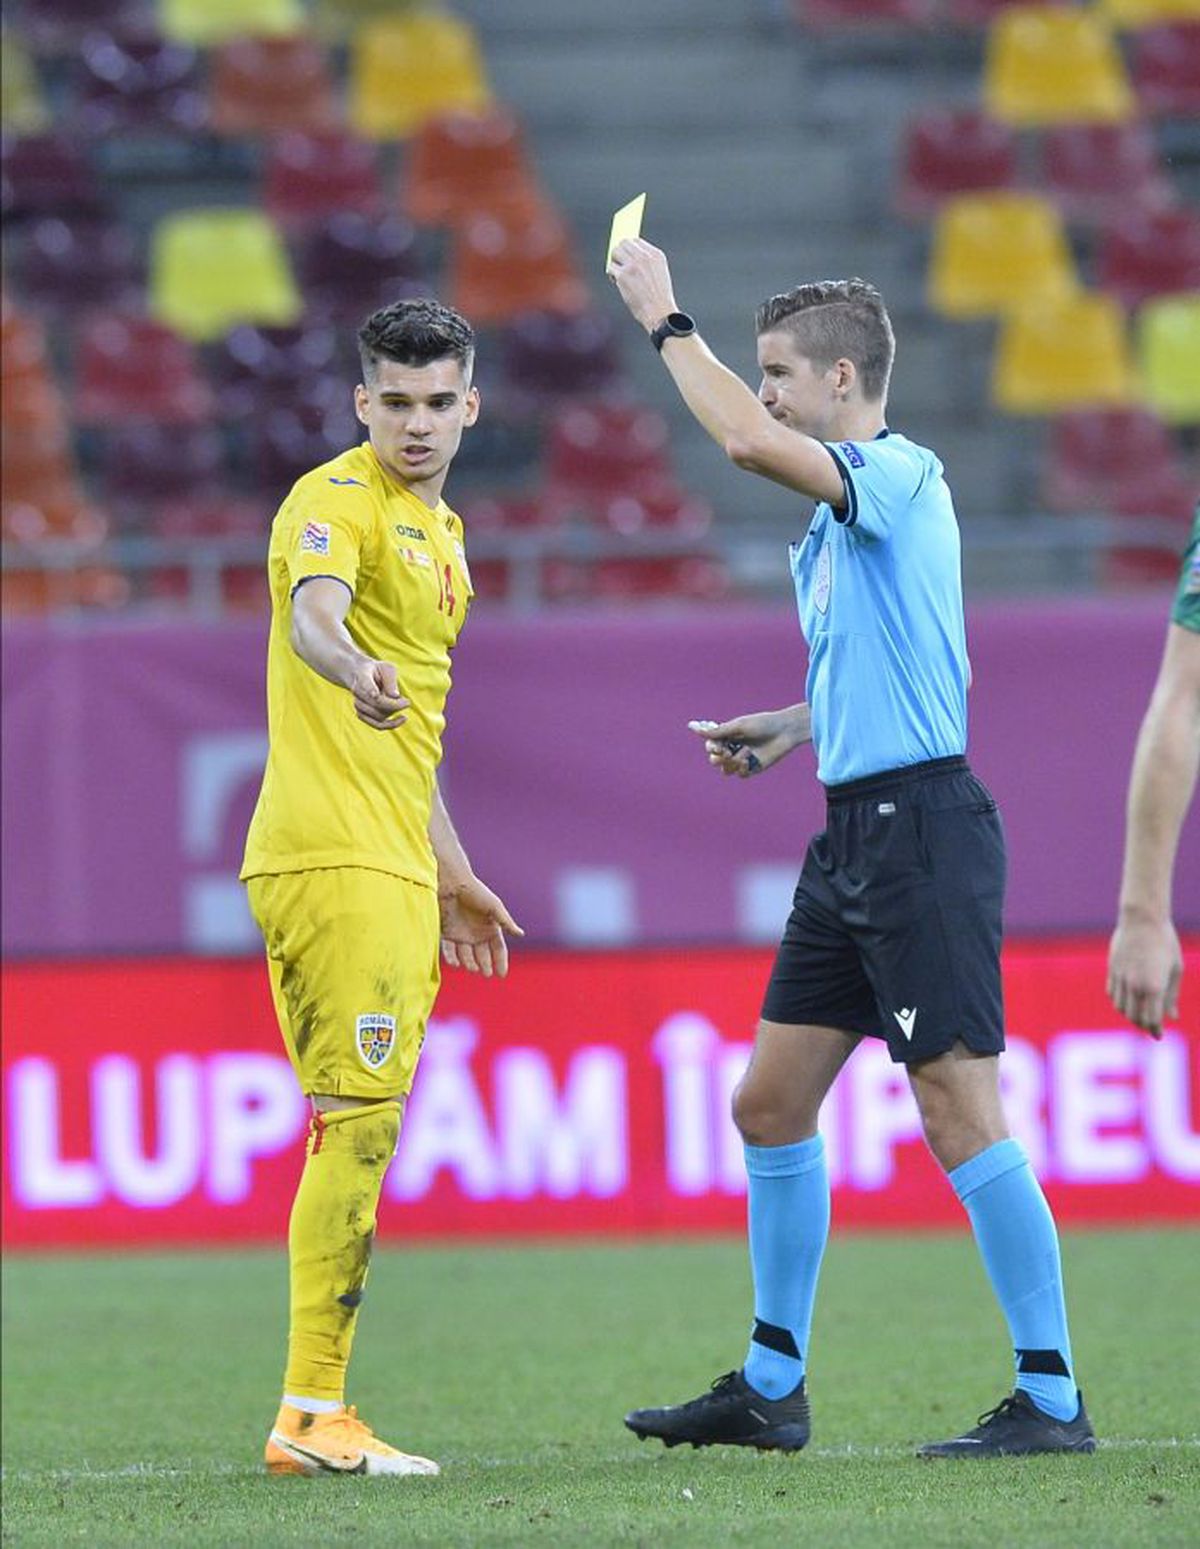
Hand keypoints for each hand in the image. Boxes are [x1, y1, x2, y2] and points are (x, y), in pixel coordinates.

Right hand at [349, 659, 408, 730]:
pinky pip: (377, 724)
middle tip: (407, 702)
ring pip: (379, 715)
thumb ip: (390, 680)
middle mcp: (358, 692)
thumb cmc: (378, 671)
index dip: (369, 690)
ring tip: (401, 702)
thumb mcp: (387, 668)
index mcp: (363, 677)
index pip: (365, 684)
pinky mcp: (362, 714)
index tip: (375, 694)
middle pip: (377, 703)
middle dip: (394, 704)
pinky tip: (403, 719)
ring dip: (393, 711)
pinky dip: (391, 724)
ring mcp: (358, 704)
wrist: (360, 675)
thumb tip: (395, 696)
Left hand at [439, 876, 523, 978]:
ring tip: (473, 968)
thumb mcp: (494, 906)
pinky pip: (449, 950)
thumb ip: (506, 921)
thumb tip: (521, 934)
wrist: (452, 882)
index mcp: (490, 927)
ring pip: (466, 955)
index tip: (502, 974)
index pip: (498, 948)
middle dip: (485, 965)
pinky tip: (456, 964)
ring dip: (469, 963)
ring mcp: (461, 934)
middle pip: (483, 955)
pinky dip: (451, 958)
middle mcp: (476, 933)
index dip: (501, 961)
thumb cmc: (475, 892)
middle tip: (486, 974)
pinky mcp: (446, 933)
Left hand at [607, 238, 679, 332]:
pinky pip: (610, 267)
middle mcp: (645, 257)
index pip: (636, 241)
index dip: (629, 249)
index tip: (626, 258)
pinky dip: (611, 274)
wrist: (659, 313)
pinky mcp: (623, 276)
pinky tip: (616, 282)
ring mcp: (633, 265)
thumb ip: (647, 263)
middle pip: (624, 243)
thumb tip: (627, 256)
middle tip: (620, 265)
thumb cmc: (658, 298)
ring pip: (615, 252)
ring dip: (614, 261)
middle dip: (619, 252)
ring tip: (618, 275)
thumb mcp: (659, 274)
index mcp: (656, 255)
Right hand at [687, 709, 806, 778]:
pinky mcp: (752, 768)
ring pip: (725, 770)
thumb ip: (717, 731)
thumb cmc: (763, 724)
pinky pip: (740, 774)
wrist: (785, 731)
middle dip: (718, 758)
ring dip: (732, 763)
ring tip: (744, 755)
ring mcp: (742, 759)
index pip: (710, 746)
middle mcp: (732, 748)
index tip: (718, 746)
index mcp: (727, 736)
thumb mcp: (738, 726)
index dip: (711, 748)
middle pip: (714, 760)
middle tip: (728, 752)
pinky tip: (750, 761)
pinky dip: (743, 769)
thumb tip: (692, 727)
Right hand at [1107, 915, 1181, 1037]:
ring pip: (1121, 1007)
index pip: (1151, 1019)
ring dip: (1130, 1014)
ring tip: (1140, 1013)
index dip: (1155, 1030)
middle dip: (1143, 1025)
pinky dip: (1120, 1002)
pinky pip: (1112, 994)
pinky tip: (1129, 999)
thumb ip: (1172, 995)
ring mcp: (1120, 978)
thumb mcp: (1175, 970)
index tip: (1159, 1035)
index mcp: (1154, 987)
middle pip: (1134, 1017)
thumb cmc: (1165, 942)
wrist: (1142, 919)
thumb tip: (1172, 1016)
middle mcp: (1135, 985)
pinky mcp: (1112, 970)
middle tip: (1151, 1026)